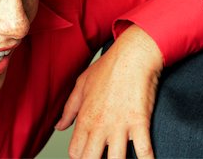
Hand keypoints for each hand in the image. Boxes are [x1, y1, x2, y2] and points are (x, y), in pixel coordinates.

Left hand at [55, 25, 162, 158]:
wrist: (132, 55)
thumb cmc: (108, 67)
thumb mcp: (82, 84)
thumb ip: (69, 109)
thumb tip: (59, 126)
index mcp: (85, 118)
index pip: (76, 152)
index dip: (82, 157)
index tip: (90, 155)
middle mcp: (100, 126)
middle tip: (103, 157)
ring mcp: (120, 126)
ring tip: (122, 157)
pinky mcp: (139, 122)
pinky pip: (143, 150)